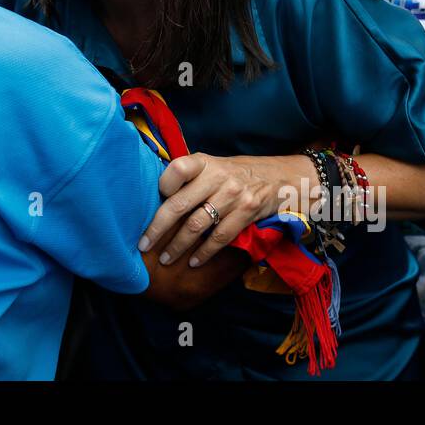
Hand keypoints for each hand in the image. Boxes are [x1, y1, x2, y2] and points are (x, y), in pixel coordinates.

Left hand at [141, 153, 310, 267]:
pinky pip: (219, 237)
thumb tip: (156, 197)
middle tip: (143, 245)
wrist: (281, 177)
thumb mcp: (214, 165)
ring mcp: (232, 195)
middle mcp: (217, 177)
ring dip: (177, 246)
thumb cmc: (237, 174)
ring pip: (196, 225)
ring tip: (165, 259)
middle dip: (158, 228)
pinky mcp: (246, 212)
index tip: (152, 202)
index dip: (161, 186)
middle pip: (179, 204)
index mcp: (204, 162)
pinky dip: (204, 253)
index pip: (176, 170)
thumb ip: (190, 177)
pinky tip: (193, 262)